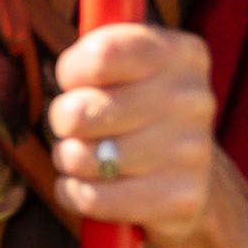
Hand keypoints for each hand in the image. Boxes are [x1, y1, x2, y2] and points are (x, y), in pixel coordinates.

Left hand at [47, 22, 218, 241]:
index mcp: (181, 53)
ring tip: (86, 154)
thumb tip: (52, 55)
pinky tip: (86, 185)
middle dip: (63, 120)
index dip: (71, 72)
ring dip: (68, 158)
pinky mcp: (182, 199)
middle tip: (77, 124)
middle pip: (83, 111)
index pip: (101, 54)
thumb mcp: (122, 63)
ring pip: (85, 158)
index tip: (75, 80)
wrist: (187, 176)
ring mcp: (193, 152)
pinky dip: (74, 193)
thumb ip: (93, 48)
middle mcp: (195, 99)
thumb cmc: (133, 106)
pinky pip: (94, 198)